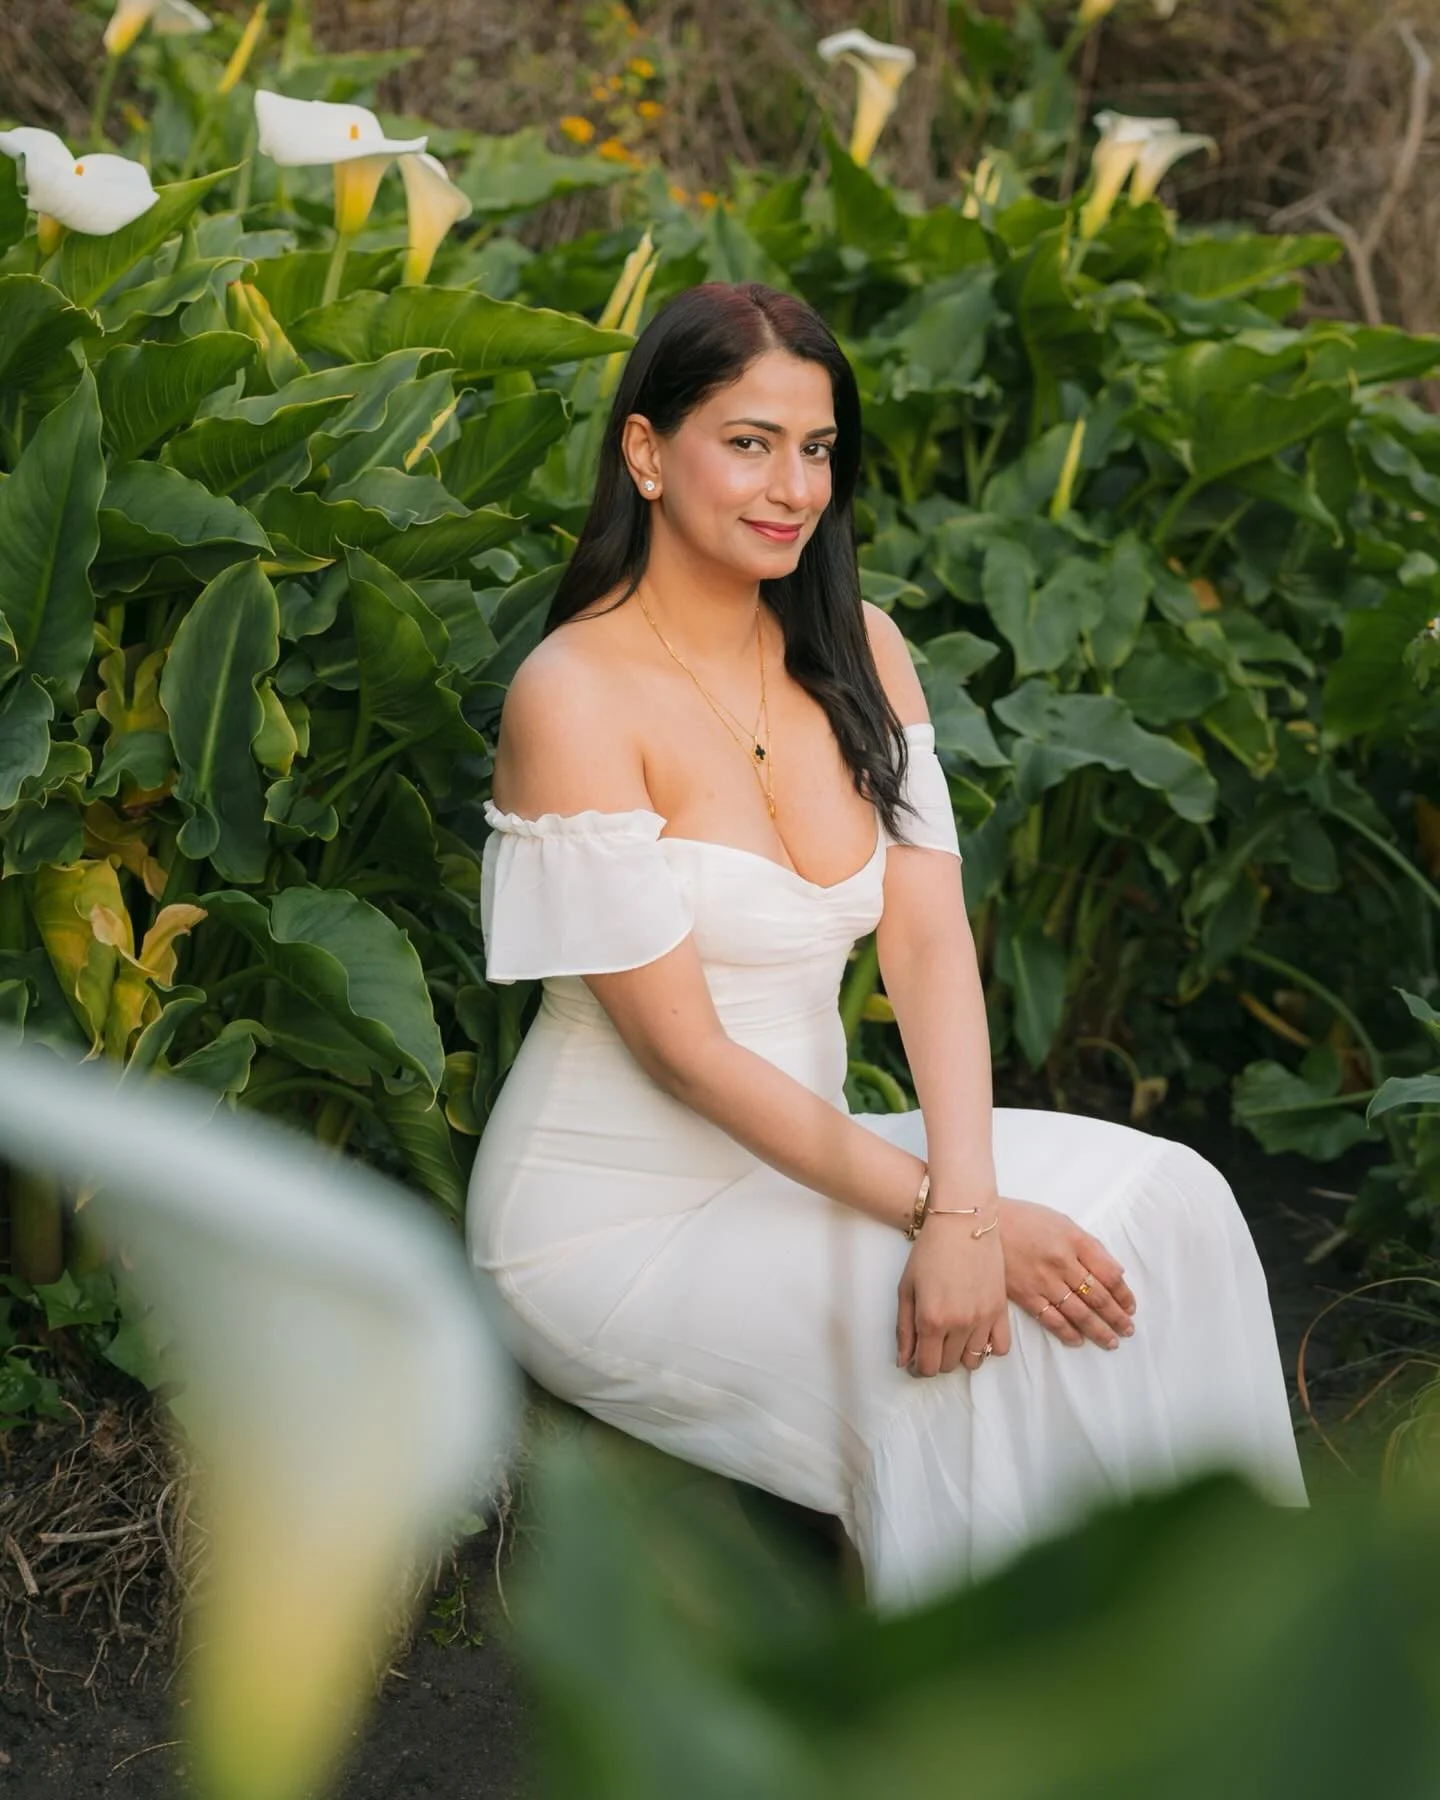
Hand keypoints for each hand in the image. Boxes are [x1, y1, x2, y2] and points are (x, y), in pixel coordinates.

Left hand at [896, 1193, 1009, 1377]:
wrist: (963, 1223)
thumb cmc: (929, 1252)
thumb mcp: (906, 1288)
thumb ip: (904, 1328)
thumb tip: (905, 1361)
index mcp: (932, 1320)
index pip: (927, 1367)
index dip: (918, 1368)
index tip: (915, 1360)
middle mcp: (959, 1325)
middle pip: (949, 1366)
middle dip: (936, 1359)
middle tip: (931, 1342)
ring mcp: (983, 1319)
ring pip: (974, 1360)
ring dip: (960, 1355)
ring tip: (952, 1337)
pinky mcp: (1001, 1311)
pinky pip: (1000, 1348)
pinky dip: (987, 1347)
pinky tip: (975, 1333)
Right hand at [995, 1196, 1135, 1349]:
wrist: (983, 1224)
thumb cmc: (1025, 1219)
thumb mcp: (1062, 1222)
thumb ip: (1089, 1245)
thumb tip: (1114, 1271)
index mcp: (1075, 1241)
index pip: (1110, 1274)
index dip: (1124, 1294)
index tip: (1130, 1306)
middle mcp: (1063, 1263)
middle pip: (1098, 1296)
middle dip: (1117, 1317)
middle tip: (1127, 1329)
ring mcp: (1044, 1281)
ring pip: (1080, 1313)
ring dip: (1099, 1330)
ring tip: (1111, 1341)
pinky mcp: (1025, 1295)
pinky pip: (1052, 1319)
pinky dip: (1068, 1332)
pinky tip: (1079, 1340)